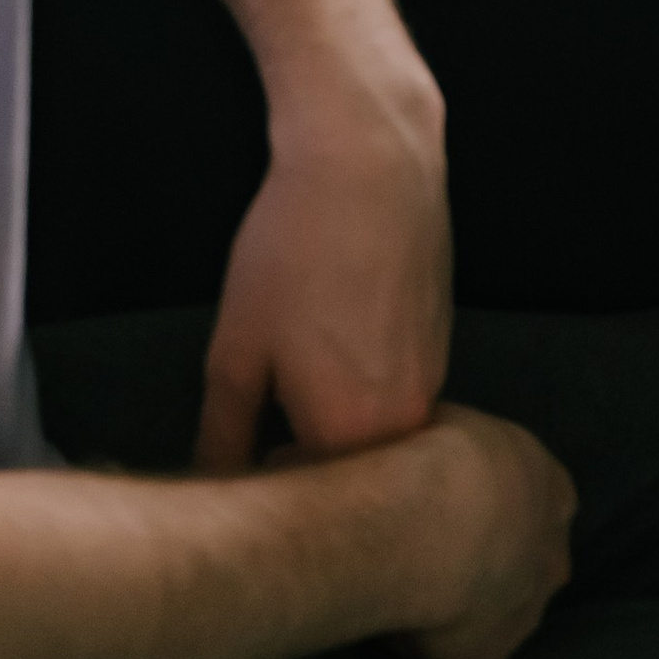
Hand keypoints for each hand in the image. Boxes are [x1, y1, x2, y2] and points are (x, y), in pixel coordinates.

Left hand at [197, 79, 453, 469]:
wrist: (371, 158)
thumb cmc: (294, 250)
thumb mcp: (237, 348)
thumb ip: (224, 436)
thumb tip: (214, 492)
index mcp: (353, 435)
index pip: (302, 500)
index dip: (261, 473)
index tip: (241, 435)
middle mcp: (410, 422)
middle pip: (345, 467)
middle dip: (302, 444)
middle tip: (270, 384)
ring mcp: (436, 377)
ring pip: (374, 424)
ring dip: (338, 408)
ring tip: (306, 342)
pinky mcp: (445, 336)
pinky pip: (399, 384)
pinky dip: (368, 373)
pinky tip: (340, 318)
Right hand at [406, 408, 578, 658]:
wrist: (426, 522)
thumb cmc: (441, 453)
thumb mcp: (462, 423)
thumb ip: (469, 448)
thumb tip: (448, 447)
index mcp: (555, 491)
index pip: (548, 498)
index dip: (509, 501)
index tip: (471, 501)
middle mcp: (552, 555)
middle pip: (535, 560)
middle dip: (502, 555)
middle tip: (448, 547)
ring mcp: (524, 610)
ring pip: (506, 608)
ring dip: (477, 599)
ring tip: (425, 584)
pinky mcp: (486, 656)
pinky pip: (465, 647)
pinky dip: (442, 637)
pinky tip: (410, 619)